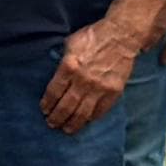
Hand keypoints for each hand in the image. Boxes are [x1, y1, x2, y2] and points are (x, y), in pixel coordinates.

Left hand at [41, 18, 133, 132]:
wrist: (121, 36)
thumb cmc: (94, 37)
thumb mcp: (70, 44)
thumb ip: (62, 60)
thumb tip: (55, 73)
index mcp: (69, 67)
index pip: (53, 92)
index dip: (47, 104)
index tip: (44, 110)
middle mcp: (83, 80)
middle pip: (66, 107)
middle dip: (56, 118)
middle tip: (51, 123)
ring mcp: (99, 88)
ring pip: (82, 113)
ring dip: (72, 124)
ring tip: (66, 129)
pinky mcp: (114, 92)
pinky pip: (100, 111)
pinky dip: (91, 119)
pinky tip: (85, 122)